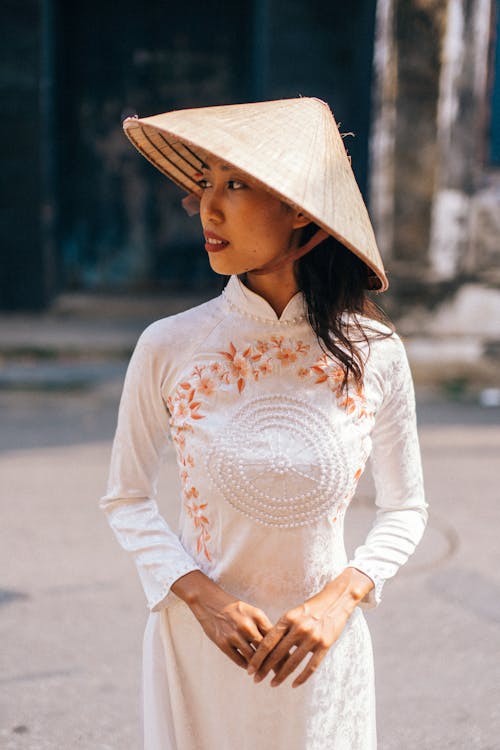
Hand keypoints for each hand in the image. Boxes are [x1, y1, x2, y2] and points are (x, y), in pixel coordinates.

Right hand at [171, 571, 273, 668]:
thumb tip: (279, 645)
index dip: (283, 650)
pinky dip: (246, 666)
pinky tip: (250, 669)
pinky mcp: (222, 643)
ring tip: (266, 674)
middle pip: (265, 649)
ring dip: (259, 668)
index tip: (290, 661)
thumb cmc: (235, 609)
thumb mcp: (252, 612)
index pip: (274, 637)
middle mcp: (246, 625)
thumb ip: (264, 627)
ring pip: (252, 658)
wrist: (209, 602)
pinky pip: (238, 660)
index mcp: (257, 615)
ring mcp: (234, 635)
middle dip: (274, 663)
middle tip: (281, 673)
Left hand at [246, 568, 368, 687]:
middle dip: (265, 669)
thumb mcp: (293, 614)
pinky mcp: (325, 645)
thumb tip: (266, 647)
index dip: (258, 657)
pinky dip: (302, 677)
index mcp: (288, 619)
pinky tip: (294, 684)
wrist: (336, 601)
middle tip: (256, 679)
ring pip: (293, 662)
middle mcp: (299, 628)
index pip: (268, 642)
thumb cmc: (311, 608)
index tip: (250, 668)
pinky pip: (311, 666)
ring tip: (272, 684)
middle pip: (277, 654)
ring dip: (281, 676)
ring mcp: (312, 637)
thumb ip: (282, 629)